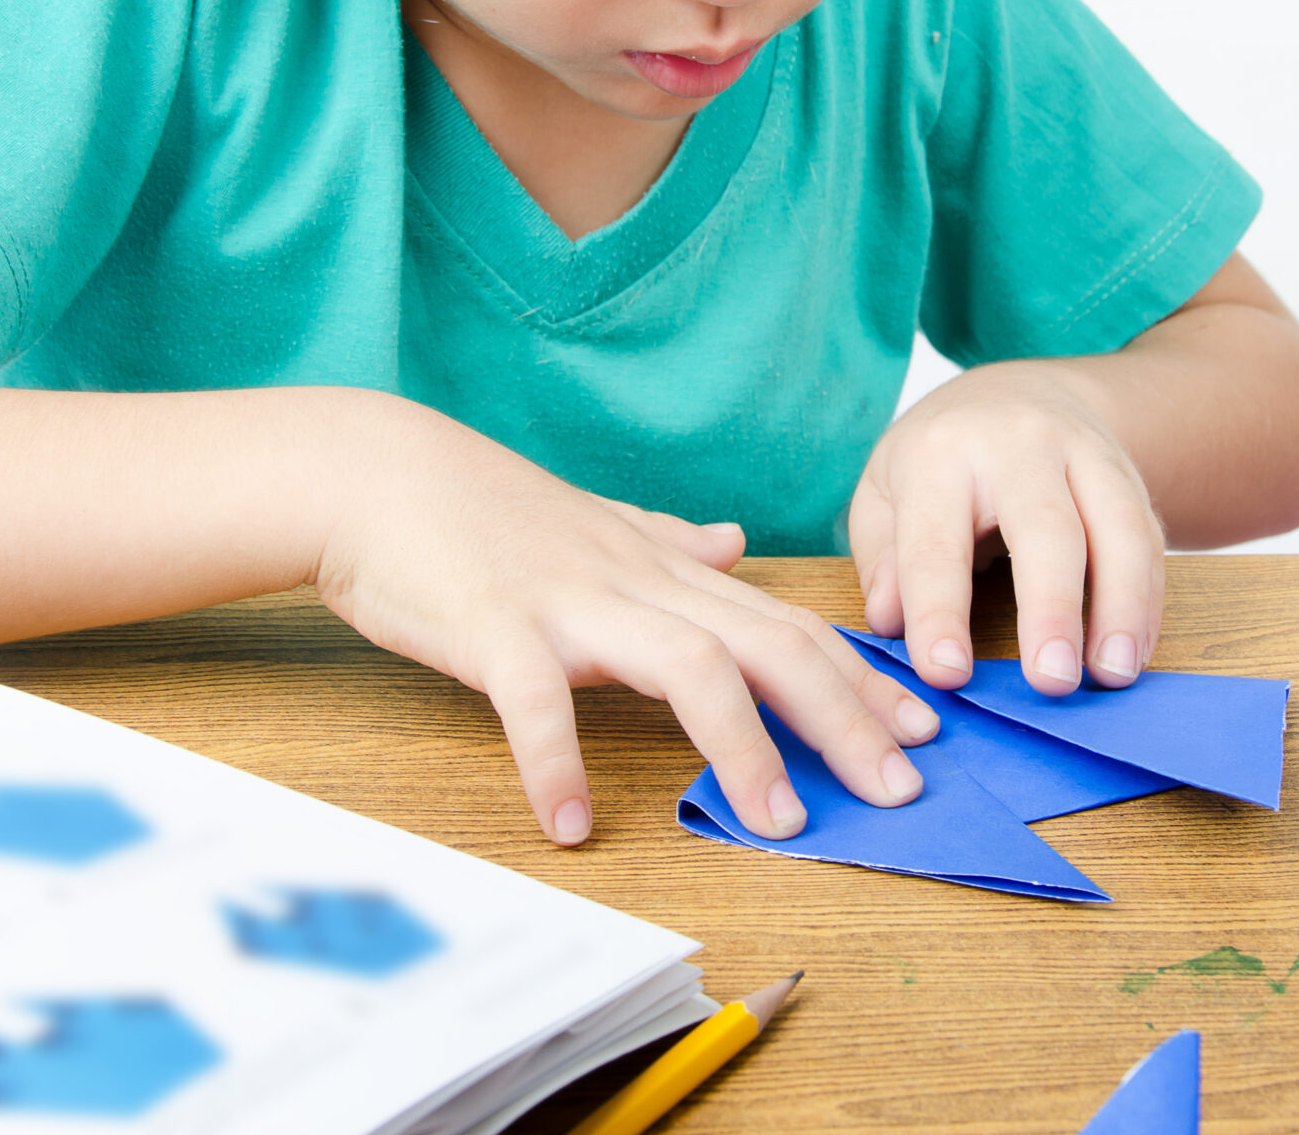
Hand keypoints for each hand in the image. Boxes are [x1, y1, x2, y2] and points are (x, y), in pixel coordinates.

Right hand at [313, 404, 939, 845]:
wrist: (374, 474)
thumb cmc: (482, 511)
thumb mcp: (596, 523)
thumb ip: (672, 541)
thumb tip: (739, 544)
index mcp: (662, 572)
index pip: (786, 624)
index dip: (860, 677)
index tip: (924, 728)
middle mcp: (635, 584)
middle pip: (766, 647)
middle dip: (842, 718)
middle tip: (898, 790)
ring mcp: (568, 603)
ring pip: (685, 667)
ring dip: (740, 746)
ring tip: (777, 821)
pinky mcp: (493, 626)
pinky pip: (535, 699)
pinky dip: (557, 761)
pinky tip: (573, 825)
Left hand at [847, 361, 1164, 695]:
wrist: (1024, 387)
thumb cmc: (942, 455)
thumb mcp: (884, 487)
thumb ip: (882, 556)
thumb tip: (889, 621)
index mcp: (941, 453)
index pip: (937, 542)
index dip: (939, 612)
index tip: (946, 674)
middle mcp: (1020, 444)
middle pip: (1046, 528)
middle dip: (1051, 608)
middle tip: (1050, 682)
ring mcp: (1086, 455)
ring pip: (1118, 529)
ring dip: (1122, 608)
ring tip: (1112, 676)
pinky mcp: (1130, 477)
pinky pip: (1150, 539)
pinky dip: (1148, 601)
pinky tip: (1136, 652)